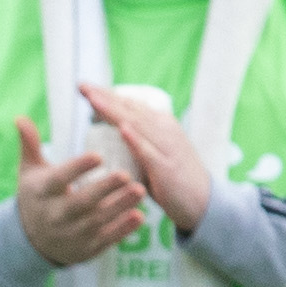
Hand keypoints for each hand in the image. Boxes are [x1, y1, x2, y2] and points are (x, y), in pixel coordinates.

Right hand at [13, 115, 148, 267]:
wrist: (31, 241)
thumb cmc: (37, 197)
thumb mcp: (30, 172)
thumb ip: (30, 145)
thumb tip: (20, 118)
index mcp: (42, 193)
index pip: (59, 180)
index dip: (77, 169)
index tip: (97, 156)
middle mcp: (55, 215)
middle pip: (80, 203)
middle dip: (103, 190)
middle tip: (125, 175)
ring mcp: (71, 234)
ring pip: (97, 221)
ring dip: (119, 207)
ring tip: (139, 191)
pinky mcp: (85, 248)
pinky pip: (105, 240)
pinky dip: (122, 230)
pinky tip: (139, 216)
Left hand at [77, 79, 210, 233]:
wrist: (203, 201)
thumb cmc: (173, 177)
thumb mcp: (154, 151)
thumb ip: (137, 139)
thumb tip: (114, 128)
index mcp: (159, 124)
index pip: (129, 105)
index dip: (107, 94)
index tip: (83, 86)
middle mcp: (163, 129)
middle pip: (129, 109)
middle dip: (105, 96)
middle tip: (82, 85)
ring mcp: (166, 146)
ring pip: (136, 124)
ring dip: (114, 111)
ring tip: (94, 99)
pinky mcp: (167, 167)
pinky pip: (149, 152)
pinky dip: (136, 140)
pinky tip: (122, 129)